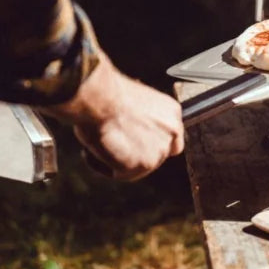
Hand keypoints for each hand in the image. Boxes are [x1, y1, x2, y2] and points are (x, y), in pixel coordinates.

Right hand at [41, 53, 183, 180]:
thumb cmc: (110, 94)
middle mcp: (172, 134)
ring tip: (102, 143)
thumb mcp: (139, 102)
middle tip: (114, 144)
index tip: (136, 143)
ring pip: (138, 168)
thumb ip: (146, 121)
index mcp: (172, 113)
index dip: (151, 144)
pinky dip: (103, 166)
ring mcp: (158, 152)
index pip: (172, 140)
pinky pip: (119, 174)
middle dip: (135, 154)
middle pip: (156, 156)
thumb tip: (136, 131)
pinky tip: (95, 150)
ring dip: (119, 161)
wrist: (100, 97)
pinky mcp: (141, 165)